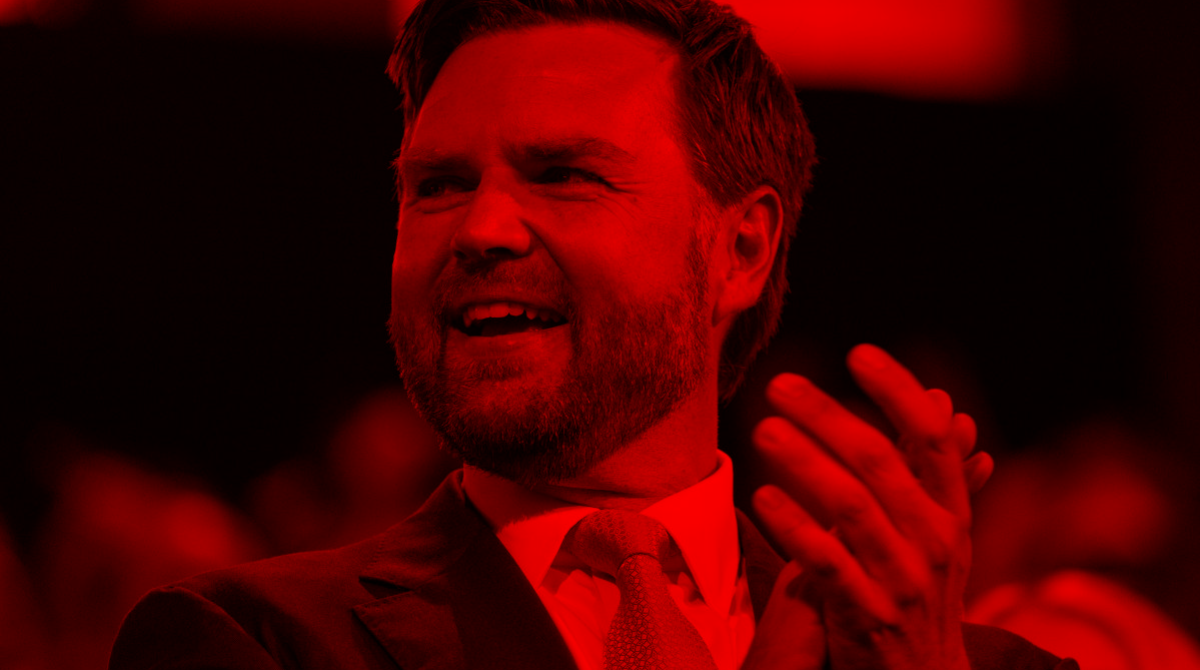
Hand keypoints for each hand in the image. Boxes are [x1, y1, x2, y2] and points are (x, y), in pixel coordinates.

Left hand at [744, 344, 986, 669]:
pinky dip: (797, 527)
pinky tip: (764, 497)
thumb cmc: (918, 595)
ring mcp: (903, 580)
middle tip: (780, 383)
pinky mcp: (869, 615)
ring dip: (805, 462)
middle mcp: (934, 541)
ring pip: (852, 506)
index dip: (898, 392)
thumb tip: (945, 402)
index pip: (931, 439)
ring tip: (763, 429)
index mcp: (949, 513)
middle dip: (827, 415)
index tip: (858, 353)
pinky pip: (829, 564)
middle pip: (879, 462)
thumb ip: (931, 472)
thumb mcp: (937, 534)